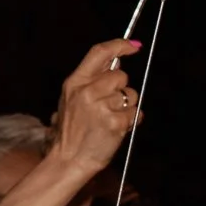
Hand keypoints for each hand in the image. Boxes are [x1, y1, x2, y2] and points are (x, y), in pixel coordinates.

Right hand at [49, 40, 140, 175]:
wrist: (69, 160)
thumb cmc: (74, 131)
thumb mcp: (73, 100)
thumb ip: (92, 81)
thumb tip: (118, 60)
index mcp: (75, 83)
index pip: (99, 53)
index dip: (119, 45)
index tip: (134, 46)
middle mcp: (87, 91)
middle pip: (120, 75)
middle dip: (121, 89)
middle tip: (109, 106)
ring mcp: (101, 106)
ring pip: (131, 94)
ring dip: (127, 107)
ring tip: (110, 120)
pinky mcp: (115, 121)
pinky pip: (135, 113)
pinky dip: (131, 122)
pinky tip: (116, 129)